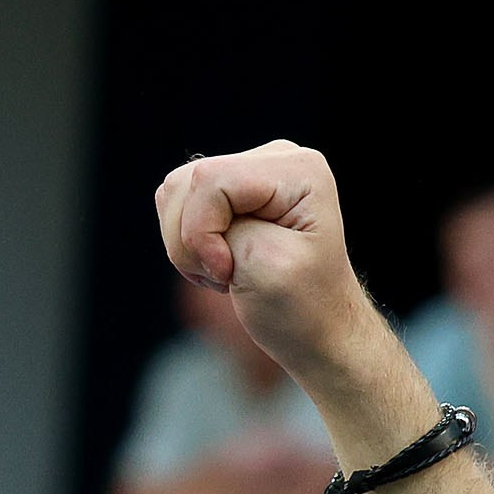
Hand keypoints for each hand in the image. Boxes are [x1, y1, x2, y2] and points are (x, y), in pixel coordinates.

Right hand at [154, 141, 377, 386]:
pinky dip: (186, 242)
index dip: (203, 231)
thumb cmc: (303, 308)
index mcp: (299, 172)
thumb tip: (188, 194)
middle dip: (192, 239)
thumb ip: (217, 224)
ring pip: (174, 193)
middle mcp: (278, 160)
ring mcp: (251, 172)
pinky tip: (219, 263)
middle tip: (229, 275)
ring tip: (227, 272)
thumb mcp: (262, 265)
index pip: (211, 181)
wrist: (320, 333)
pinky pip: (175, 204)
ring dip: (186, 244)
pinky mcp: (228, 192)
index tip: (229, 271)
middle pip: (188, 183)